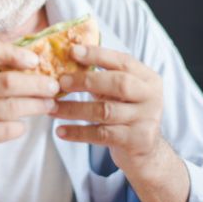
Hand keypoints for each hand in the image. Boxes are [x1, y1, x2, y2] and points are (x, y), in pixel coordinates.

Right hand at [0, 40, 59, 171]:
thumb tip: (25, 60)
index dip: (13, 52)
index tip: (33, 60)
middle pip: (7, 82)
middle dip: (36, 83)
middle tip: (53, 85)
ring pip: (12, 107)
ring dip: (36, 105)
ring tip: (49, 104)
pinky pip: (7, 129)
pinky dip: (20, 126)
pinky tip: (22, 123)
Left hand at [49, 44, 163, 171]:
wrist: (144, 150)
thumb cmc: (123, 110)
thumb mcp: (117, 90)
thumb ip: (99, 75)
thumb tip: (63, 60)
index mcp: (147, 78)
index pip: (123, 61)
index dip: (97, 55)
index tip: (72, 51)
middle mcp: (151, 97)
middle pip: (119, 84)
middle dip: (86, 81)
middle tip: (60, 82)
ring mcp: (146, 120)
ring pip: (105, 111)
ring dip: (73, 109)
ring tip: (51, 108)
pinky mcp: (137, 141)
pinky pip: (101, 135)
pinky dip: (77, 132)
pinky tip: (59, 131)